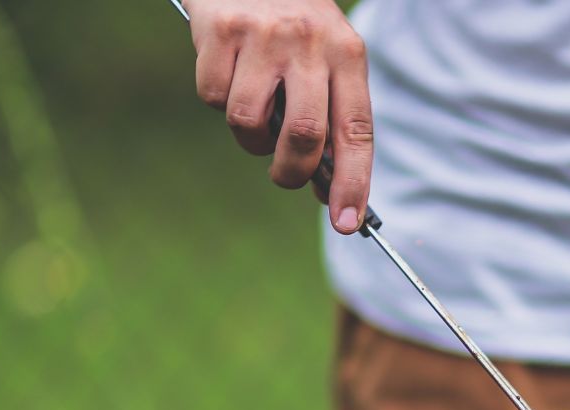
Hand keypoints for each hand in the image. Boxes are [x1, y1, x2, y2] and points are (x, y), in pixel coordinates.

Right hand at [185, 0, 371, 232]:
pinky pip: (213, 98)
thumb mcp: (326, 58)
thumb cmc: (293, 26)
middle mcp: (310, 43)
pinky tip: (229, 73)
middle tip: (284, 175)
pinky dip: (217, 99)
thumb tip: (327, 190)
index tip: (346, 223)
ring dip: (249, 138)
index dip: (353, 183)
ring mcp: (264, 35)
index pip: (357, 131)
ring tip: (254, 112)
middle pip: (303, 136)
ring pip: (250, 123)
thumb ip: (330, 117)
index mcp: (348, 54)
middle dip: (291, 172)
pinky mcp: (221, 30)